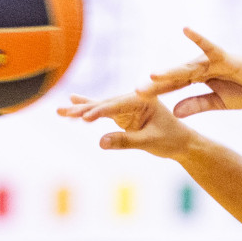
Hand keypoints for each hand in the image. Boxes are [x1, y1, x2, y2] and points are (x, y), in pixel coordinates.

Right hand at [56, 92, 191, 158]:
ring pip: (100, 107)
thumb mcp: (150, 142)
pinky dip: (88, 111)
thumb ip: (126, 141)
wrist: (181, 142)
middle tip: (62, 112)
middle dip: (83, 109)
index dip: (99, 112)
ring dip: (80, 110)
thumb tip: (100, 142)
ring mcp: (127, 105)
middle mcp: (133, 97)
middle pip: (104, 104)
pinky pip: (102, 112)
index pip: (117, 106)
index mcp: (144, 99)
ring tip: (60, 111)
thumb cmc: (171, 139)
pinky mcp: (123, 113)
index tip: (84, 118)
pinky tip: (72, 102)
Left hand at [137, 28, 241, 116]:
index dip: (157, 92)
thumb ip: (197, 105)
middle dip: (156, 84)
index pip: (173, 86)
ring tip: (152, 75)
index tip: (138, 99)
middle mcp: (201, 67)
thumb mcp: (219, 103)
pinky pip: (210, 47)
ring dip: (170, 71)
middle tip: (136, 91)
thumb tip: (175, 112)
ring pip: (186, 67)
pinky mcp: (225, 57)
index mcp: (199, 79)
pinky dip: (199, 38)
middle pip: (174, 76)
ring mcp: (212, 61)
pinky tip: (186, 29)